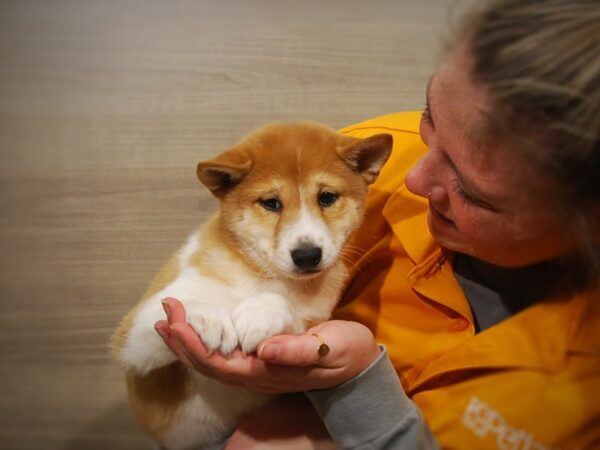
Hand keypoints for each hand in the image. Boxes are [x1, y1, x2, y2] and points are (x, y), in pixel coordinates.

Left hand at [155, 297, 380, 393]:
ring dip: (187, 342)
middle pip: (208, 364)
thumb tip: (264, 349)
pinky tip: (195, 329)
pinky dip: (203, 341)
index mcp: (268, 373)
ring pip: (212, 362)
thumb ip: (298, 351)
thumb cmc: (345, 354)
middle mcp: (256, 376)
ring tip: (168, 320)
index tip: (174, 323)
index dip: (193, 345)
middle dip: (182, 340)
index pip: (220, 363)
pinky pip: (222, 355)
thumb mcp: (329, 349)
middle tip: (164, 312)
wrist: (358, 368)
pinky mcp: (260, 361)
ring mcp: (256, 371)